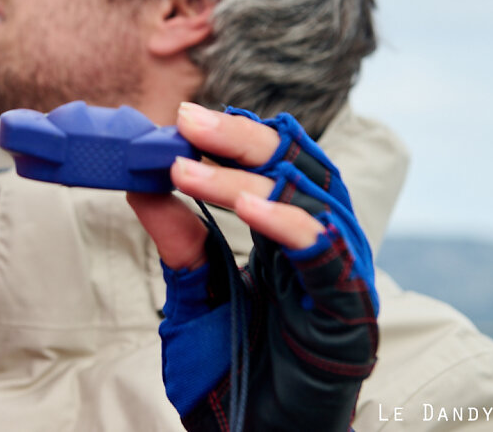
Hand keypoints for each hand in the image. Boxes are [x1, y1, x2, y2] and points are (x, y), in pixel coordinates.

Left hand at [129, 102, 378, 430]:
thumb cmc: (231, 373)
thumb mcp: (194, 298)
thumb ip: (179, 244)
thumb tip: (141, 186)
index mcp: (286, 235)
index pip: (273, 164)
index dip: (234, 137)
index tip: (184, 118)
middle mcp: (319, 243)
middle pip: (295, 166)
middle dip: (241, 140)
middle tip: (187, 120)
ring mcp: (339, 272)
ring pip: (309, 200)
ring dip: (250, 177)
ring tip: (193, 164)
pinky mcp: (351, 309)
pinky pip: (328, 256)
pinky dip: (292, 225)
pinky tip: (251, 208)